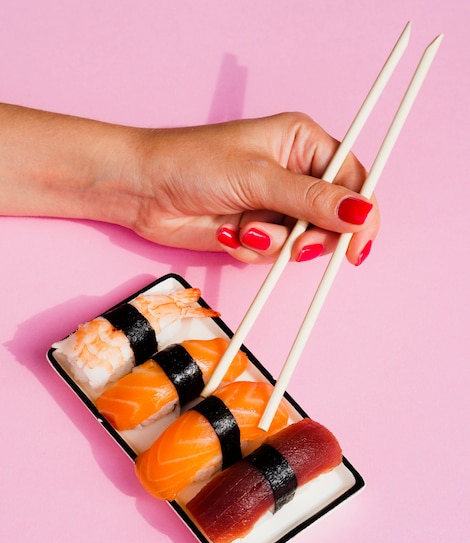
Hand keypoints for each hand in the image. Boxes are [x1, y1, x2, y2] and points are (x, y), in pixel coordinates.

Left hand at [132, 112, 378, 264]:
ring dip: (275, 243)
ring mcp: (276, 204)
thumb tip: (361, 213)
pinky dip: (255, 250)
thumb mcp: (258, 177)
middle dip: (310, 236)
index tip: (357, 246)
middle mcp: (295, 174)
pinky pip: (275, 253)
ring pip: (304, 241)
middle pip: (334, 218)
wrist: (144, 190)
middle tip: (293, 243)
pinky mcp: (258, 230)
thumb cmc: (193, 163)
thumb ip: (312, 199)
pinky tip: (231, 234)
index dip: (360, 214)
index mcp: (303, 143)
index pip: (353, 180)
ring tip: (245, 229)